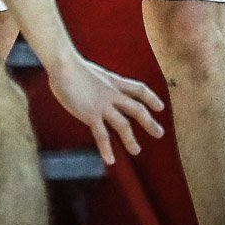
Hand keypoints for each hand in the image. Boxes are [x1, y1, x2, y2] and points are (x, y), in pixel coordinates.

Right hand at [46, 55, 164, 164]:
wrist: (64, 64)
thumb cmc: (68, 65)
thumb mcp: (88, 72)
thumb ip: (93, 82)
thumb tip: (87, 85)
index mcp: (113, 81)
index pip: (138, 89)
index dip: (151, 98)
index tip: (160, 107)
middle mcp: (112, 94)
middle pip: (137, 109)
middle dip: (149, 122)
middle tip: (159, 133)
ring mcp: (102, 105)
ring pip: (123, 125)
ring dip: (131, 139)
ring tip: (136, 151)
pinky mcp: (90, 114)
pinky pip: (102, 135)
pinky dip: (106, 149)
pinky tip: (110, 160)